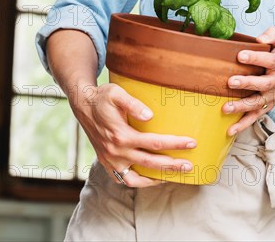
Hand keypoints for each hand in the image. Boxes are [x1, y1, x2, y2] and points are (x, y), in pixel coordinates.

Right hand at [72, 83, 196, 186]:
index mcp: (121, 135)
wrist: (83, 105)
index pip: (154, 143)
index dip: (175, 144)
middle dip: (172, 166)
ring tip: (173, 177)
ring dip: (156, 180)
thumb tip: (150, 116)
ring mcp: (110, 160)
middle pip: (150, 163)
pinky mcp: (107, 163)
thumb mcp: (116, 93)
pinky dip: (139, 181)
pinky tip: (153, 177)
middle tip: (189, 166)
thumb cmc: (103, 97)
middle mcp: (116, 151)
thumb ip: (133, 104)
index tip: (191, 143)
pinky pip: (124, 179)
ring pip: (136, 179)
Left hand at [222, 26, 274, 135]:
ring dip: (242, 106)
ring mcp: (271, 96)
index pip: (270, 61)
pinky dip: (242, 125)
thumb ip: (273, 34)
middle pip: (263, 84)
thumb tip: (259, 39)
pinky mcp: (265, 107)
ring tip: (225, 108)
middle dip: (247, 83)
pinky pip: (254, 117)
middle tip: (231, 81)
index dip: (255, 58)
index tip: (240, 55)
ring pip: (257, 103)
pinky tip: (230, 130)